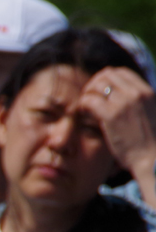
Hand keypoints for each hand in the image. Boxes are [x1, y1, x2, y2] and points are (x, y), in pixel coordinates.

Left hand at [79, 67, 155, 187]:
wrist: (152, 159)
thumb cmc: (149, 142)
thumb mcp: (150, 114)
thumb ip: (137, 103)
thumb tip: (118, 98)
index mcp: (147, 92)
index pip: (121, 72)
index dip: (106, 78)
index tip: (100, 90)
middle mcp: (137, 93)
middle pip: (106, 75)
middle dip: (94, 83)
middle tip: (88, 97)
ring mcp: (124, 103)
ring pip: (96, 85)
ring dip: (87, 94)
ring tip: (86, 107)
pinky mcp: (111, 116)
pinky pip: (89, 100)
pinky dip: (82, 105)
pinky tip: (83, 114)